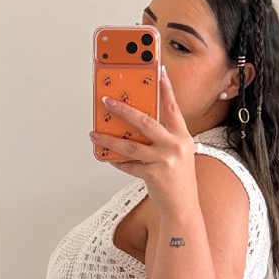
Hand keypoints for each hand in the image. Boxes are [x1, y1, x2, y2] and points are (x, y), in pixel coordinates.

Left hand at [90, 67, 196, 212]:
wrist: (183, 206)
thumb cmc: (178, 178)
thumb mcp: (178, 153)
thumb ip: (162, 138)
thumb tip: (136, 126)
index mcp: (182, 136)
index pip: (172, 107)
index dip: (165, 89)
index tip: (158, 72)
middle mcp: (175, 145)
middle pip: (145, 122)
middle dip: (123, 110)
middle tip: (107, 102)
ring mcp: (164, 160)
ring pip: (130, 145)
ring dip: (109, 139)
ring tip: (95, 133)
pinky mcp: (153, 175)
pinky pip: (128, 165)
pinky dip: (117, 161)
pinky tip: (107, 157)